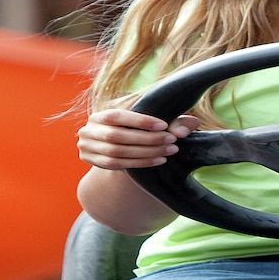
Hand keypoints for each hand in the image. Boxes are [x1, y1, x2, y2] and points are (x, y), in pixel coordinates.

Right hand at [78, 107, 195, 170]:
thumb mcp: (147, 119)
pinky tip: (158, 161)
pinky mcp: (93, 162)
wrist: (113, 143)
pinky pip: (116, 165)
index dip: (140, 121)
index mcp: (99, 114)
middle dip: (147, 139)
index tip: (164, 125)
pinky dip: (139, 163)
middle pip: (117, 136)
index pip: (117, 116)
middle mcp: (89, 129)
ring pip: (117, 153)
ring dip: (146, 153)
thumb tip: (191, 125)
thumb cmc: (134, 127)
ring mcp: (88, 147)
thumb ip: (170, 119)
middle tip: (171, 141)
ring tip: (169, 151)